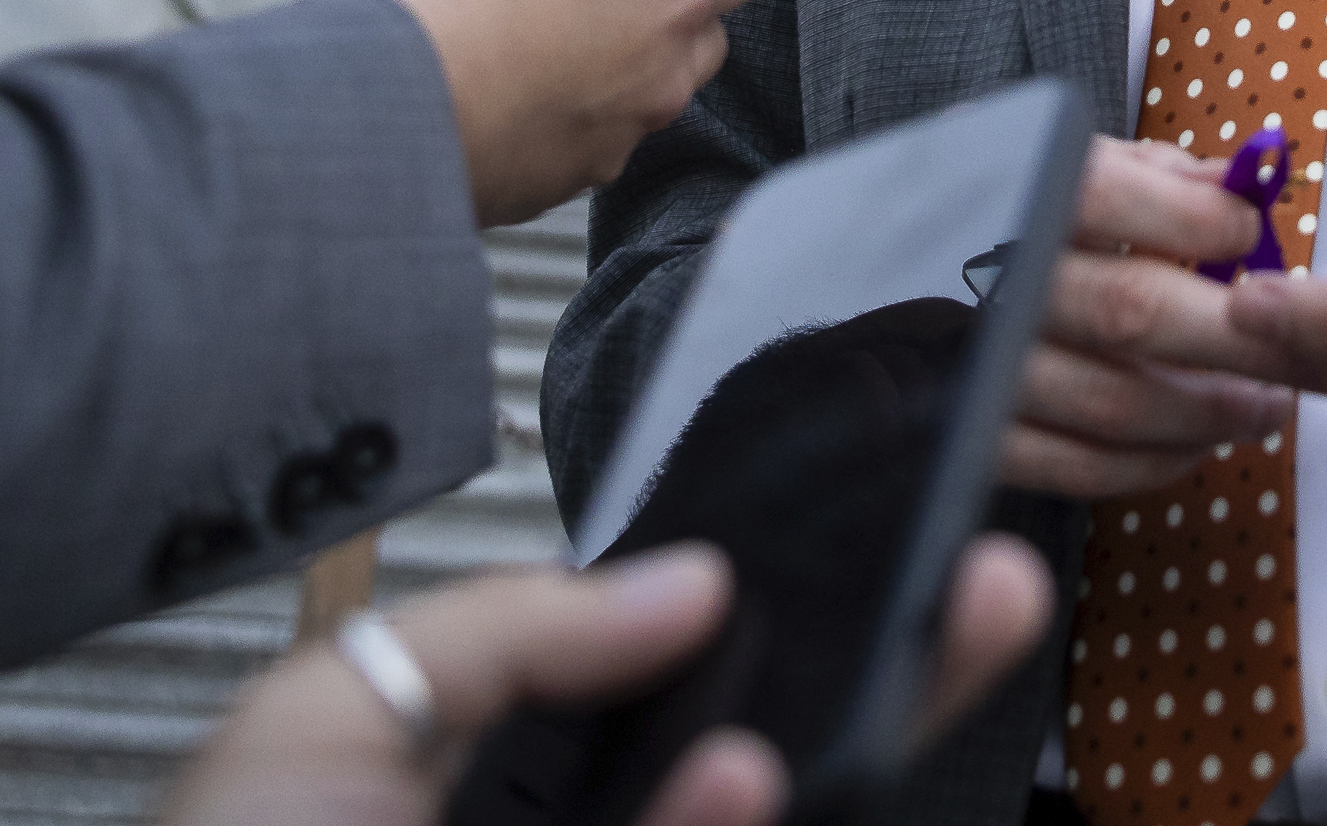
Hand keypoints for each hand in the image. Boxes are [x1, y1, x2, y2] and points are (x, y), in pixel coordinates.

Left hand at [160, 537, 1055, 825]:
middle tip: (983, 582)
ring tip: (882, 661)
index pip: (703, 686)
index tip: (893, 529)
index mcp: (543, 772)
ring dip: (847, 747)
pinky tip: (744, 783)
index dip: (805, 614)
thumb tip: (696, 578)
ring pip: (768, 818)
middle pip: (786, 757)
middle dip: (898, 671)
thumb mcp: (343, 704)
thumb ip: (514, 626)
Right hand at [346, 0, 793, 226]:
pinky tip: (494, 76)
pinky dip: (546, 108)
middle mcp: (654, 78)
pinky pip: (568, 142)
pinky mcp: (535, 186)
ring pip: (636, 91)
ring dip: (609, 55)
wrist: (369, 109)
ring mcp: (599, 141)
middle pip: (700, 28)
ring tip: (547, 14)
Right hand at [1000, 136, 1296, 498]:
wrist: (883, 279)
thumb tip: (1248, 184)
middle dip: (1245, 337)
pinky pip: (1077, 467)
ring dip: (1211, 411)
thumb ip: (1153, 171)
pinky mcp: (978, 434)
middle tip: (1317, 350)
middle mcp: (991, 280)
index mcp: (1011, 191)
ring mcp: (982, 366)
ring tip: (1272, 406)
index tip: (1255, 234)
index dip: (1199, 219)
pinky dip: (1154, 462)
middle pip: (1133, 312)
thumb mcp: (1063, 163)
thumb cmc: (1002, 210)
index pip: (1110, 195)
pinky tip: (1201, 442)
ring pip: (1116, 404)